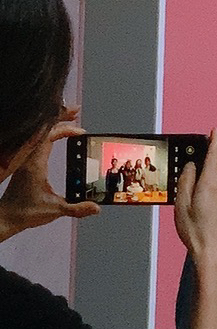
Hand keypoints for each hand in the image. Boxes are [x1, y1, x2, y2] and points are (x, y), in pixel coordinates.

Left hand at [0, 107, 98, 241]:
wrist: (6, 217)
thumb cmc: (26, 212)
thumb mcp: (55, 210)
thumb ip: (76, 208)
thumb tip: (96, 208)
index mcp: (35, 165)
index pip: (47, 137)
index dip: (64, 130)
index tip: (80, 132)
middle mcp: (29, 159)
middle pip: (43, 129)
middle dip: (60, 118)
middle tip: (77, 111)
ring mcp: (26, 159)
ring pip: (38, 132)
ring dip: (54, 123)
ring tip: (70, 117)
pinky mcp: (26, 162)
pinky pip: (37, 139)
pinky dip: (48, 132)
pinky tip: (58, 133)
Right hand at [174, 130, 216, 268]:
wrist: (215, 252)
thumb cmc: (195, 230)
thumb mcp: (181, 203)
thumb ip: (186, 180)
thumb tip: (191, 165)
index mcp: (211, 181)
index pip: (215, 153)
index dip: (214, 140)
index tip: (214, 131)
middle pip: (215, 168)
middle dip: (204, 171)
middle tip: (188, 184)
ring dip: (209, 185)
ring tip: (194, 204)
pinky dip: (214, 196)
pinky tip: (204, 212)